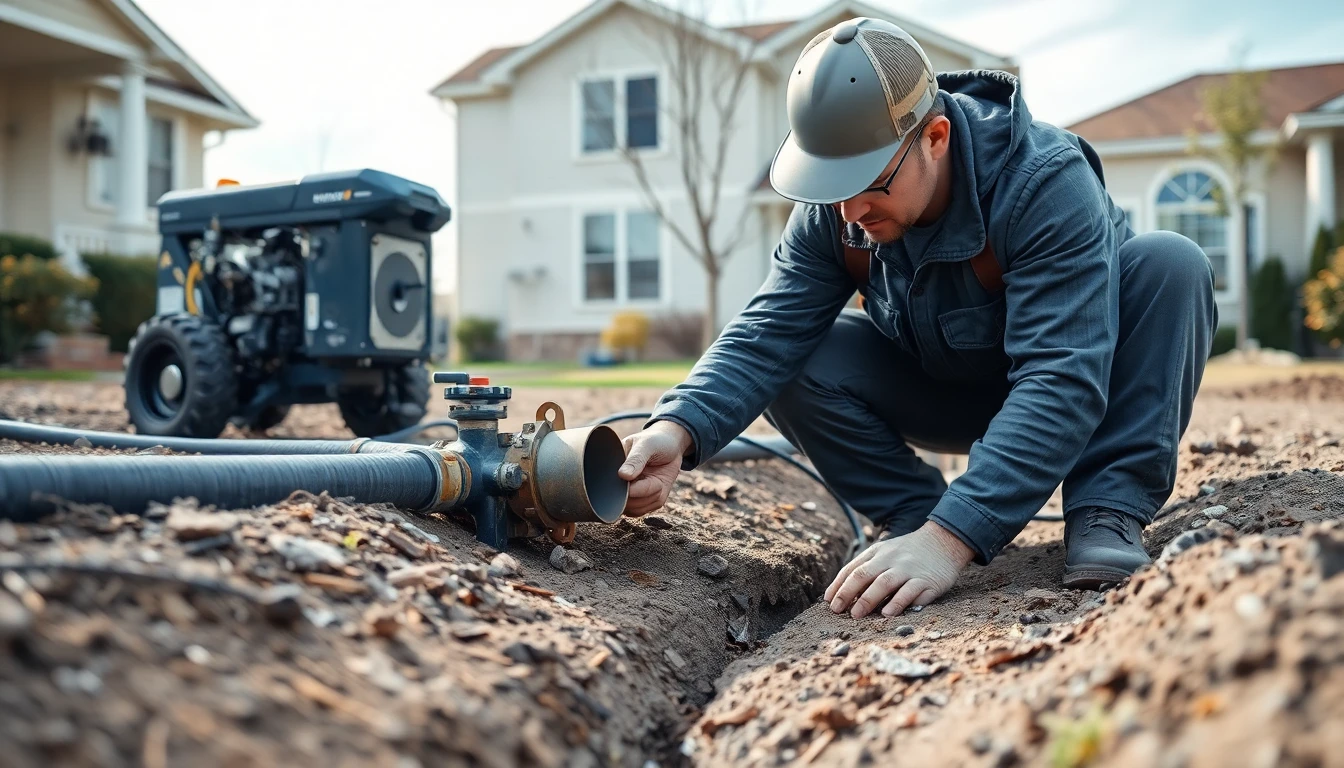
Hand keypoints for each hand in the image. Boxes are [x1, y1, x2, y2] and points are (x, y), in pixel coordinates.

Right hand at [617, 420, 692, 516]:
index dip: (626, 489)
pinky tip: (659, 485)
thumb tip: (623, 475)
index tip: (637, 480)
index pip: (610, 487)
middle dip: (643, 492)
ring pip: (635, 509)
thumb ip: (636, 459)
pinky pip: (647, 510)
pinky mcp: (642, 500)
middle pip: (623, 503)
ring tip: (657, 479)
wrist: (671, 445)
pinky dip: (657, 499)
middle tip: (655, 479)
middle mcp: (617, 483)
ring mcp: (629, 494)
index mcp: (612, 467)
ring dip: (652, 496)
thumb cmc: (656, 441)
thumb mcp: (647, 445)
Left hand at [824, 521, 974, 618]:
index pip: (853, 568)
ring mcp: (909, 570)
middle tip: (837, 610)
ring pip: (885, 583)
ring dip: (868, 600)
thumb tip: (845, 592)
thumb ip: (868, 568)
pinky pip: (911, 591)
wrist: (944, 541)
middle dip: (848, 593)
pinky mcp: (928, 581)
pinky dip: (898, 602)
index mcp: (878, 553)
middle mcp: (891, 560)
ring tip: (856, 615)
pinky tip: (888, 614)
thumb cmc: (909, 552)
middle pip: (864, 575)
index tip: (828, 601)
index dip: (839, 585)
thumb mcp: (886, 552)